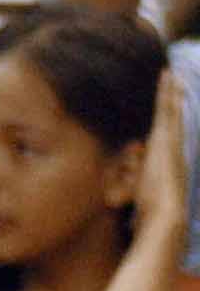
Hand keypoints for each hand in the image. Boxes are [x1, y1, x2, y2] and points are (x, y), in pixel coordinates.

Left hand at [135, 68, 191, 233]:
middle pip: (171, 118)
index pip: (164, 135)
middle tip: (173, 78)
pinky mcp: (170, 141)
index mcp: (164, 161)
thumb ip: (132, 193)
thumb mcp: (137, 199)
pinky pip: (170, 113)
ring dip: (171, 92)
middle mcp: (172, 150)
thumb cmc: (151, 215)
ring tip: (169, 73)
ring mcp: (173, 144)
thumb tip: (116, 202)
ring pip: (172, 112)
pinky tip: (170, 80)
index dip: (165, 120)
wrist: (166, 217)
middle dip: (172, 99)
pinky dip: (170, 96)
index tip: (166, 106)